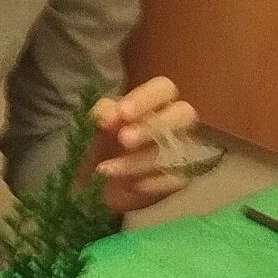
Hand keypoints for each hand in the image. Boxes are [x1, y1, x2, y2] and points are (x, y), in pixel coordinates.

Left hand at [89, 75, 199, 212]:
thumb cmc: (100, 149)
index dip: (145, 99)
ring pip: (178, 148)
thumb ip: (102, 115)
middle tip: (124, 140)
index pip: (162, 89)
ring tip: (107, 171)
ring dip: (141, 160)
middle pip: (183, 113)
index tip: (122, 113)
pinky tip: (131, 186)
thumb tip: (109, 115)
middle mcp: (174, 123)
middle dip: (153, 127)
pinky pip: (178, 177)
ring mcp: (182, 150)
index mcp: (153, 104)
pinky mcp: (181, 177)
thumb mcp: (93, 129)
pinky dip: (153, 182)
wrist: (96, 189)